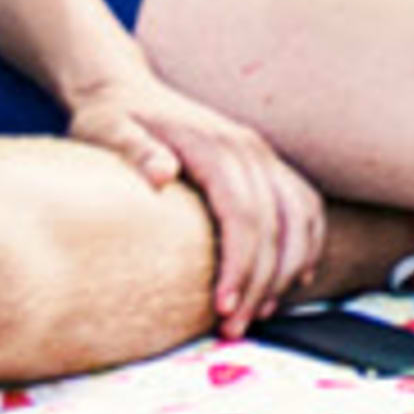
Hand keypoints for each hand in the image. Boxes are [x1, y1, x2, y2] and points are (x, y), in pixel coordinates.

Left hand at [63, 65, 326, 333]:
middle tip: (232, 328)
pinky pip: (304, 207)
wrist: (123, 85)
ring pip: (299, 219)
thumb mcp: (107, 129)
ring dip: (287, 270)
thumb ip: (134, 150)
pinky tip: (292, 280)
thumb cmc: (110, 115)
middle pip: (273, 226)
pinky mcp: (265, 165)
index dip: (239, 264)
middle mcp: (247, 148)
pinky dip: (307, 244)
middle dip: (259, 283)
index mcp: (213, 145)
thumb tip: (163, 173)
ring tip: (258, 312)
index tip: (222, 306)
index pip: (243, 214)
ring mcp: (261, 155)